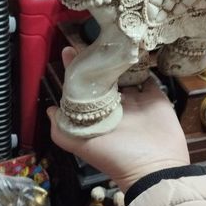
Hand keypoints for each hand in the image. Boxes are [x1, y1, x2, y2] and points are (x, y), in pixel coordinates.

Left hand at [47, 48, 189, 192]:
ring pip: (126, 73)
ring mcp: (135, 100)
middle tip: (95, 39)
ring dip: (121, 59)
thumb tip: (50, 110)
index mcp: (97, 114)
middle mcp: (115, 105)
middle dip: (98, 59)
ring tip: (116, 39)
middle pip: (104, 77)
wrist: (154, 167)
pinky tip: (139, 49)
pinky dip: (146, 64)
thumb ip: (62, 131)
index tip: (69, 50)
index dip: (75, 70)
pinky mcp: (155, 97)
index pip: (82, 88)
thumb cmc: (116, 156)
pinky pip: (149, 76)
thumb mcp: (82, 146)